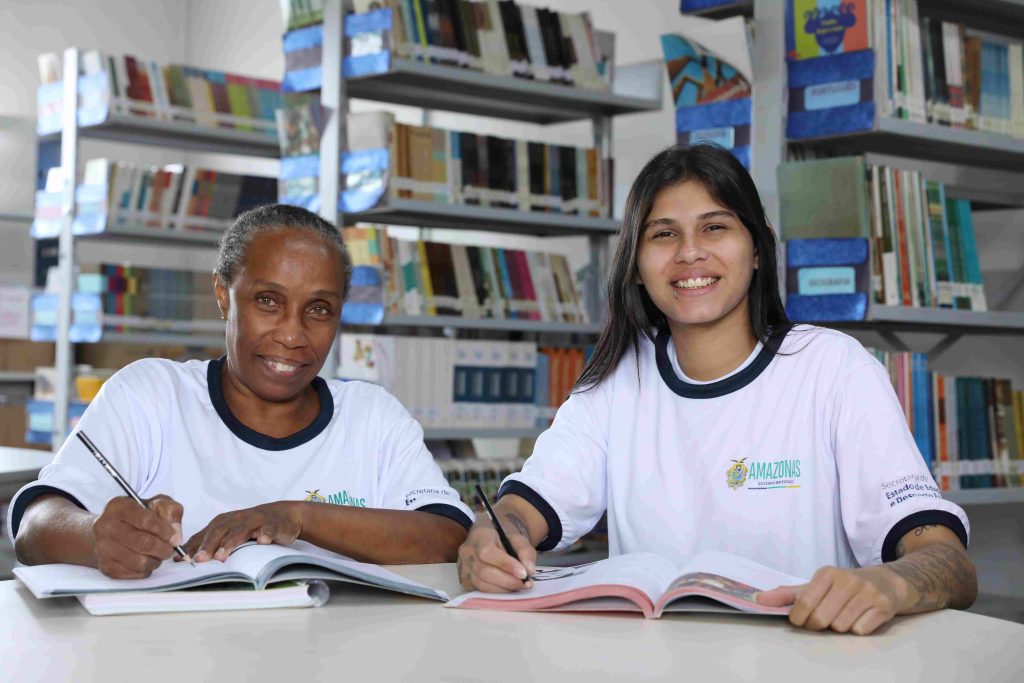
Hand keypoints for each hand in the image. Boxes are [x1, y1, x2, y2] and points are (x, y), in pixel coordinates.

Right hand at [92, 494, 183, 578]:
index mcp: (119, 507)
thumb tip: (176, 536)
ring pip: (140, 562)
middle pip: (144, 543)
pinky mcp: (106, 567)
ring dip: (156, 560)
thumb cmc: (138, 515)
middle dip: (164, 548)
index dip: (165, 530)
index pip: (146, 520)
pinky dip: (146, 570)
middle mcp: (106, 527)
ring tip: (158, 554)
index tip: (174, 537)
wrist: (112, 530)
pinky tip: (145, 560)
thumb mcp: (156, 504)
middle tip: (170, 549)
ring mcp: (103, 548)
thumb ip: (170, 512)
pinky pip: (135, 573)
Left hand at [183, 502, 302, 562]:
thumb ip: (209, 543)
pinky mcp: (272, 524)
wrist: (284, 515)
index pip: (204, 534)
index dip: (192, 547)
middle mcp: (236, 519)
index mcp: (222, 522)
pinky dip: (265, 535)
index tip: (180, 560)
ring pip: (240, 531)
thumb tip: (180, 559)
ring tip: (222, 556)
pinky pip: (268, 529)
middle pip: (219, 531)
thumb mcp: (229, 532)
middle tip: (199, 560)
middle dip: (208, 545)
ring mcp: (255, 520)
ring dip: (231, 543)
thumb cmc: (251, 527)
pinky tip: (262, 542)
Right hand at [457, 516, 536, 592]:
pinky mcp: (464, 579)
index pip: (488, 552)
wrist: (494, 537)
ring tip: (518, 586)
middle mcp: (467, 550)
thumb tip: (529, 571)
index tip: (523, 573)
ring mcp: (462, 566)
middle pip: (483, 570)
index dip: (505, 565)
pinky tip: (506, 588)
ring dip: (502, 588)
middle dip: (506, 581)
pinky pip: (478, 589)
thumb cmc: (505, 538)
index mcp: (479, 535)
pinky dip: (495, 591)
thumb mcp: (519, 539)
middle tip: (524, 583)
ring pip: (480, 583)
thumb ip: (526, 552)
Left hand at [757, 565, 907, 634]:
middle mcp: (846, 580)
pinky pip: (861, 630)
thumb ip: (788, 594)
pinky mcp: (884, 605)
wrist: (888, 581)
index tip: (802, 620)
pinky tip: (861, 617)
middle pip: (821, 619)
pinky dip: (858, 629)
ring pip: (841, 627)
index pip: (803, 604)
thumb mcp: (817, 585)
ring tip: (845, 615)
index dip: (800, 619)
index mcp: (826, 573)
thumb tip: (758, 599)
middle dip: (819, 625)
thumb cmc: (845, 586)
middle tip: (825, 619)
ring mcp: (867, 592)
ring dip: (840, 627)